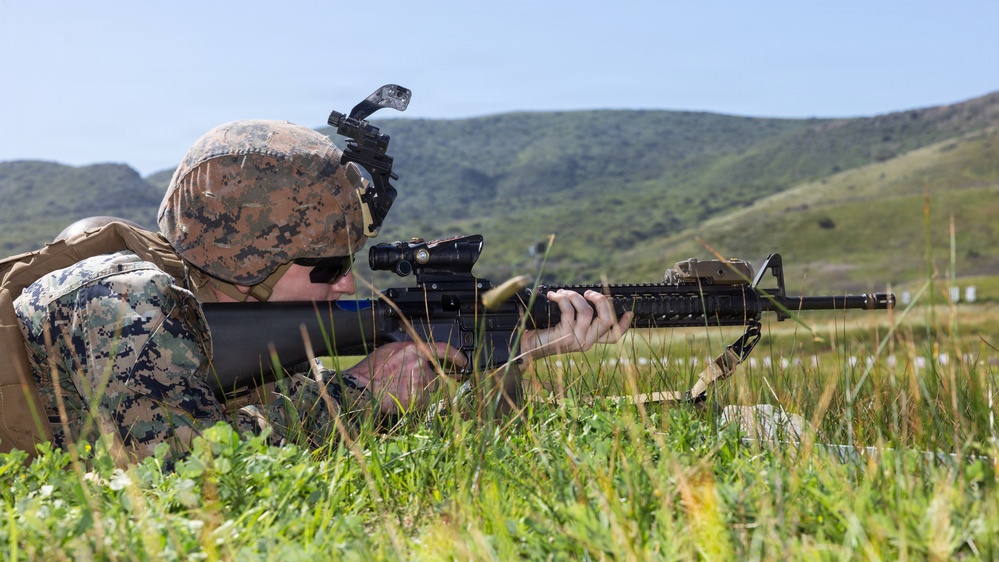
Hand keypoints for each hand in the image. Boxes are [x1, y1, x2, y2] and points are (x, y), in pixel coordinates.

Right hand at [345, 341, 466, 413]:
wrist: (361, 389)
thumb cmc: (370, 371)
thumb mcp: (390, 351)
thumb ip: (409, 352)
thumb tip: (420, 357)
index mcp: (413, 349)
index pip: (442, 349)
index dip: (456, 356)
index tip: (463, 361)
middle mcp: (420, 364)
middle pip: (435, 376)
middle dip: (426, 382)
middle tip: (407, 384)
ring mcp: (420, 382)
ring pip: (429, 391)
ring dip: (420, 393)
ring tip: (399, 391)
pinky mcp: (418, 399)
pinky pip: (423, 404)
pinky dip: (415, 404)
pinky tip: (400, 400)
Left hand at [520, 289, 631, 359]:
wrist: (525, 345)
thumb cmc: (543, 331)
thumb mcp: (565, 323)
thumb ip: (578, 315)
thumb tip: (586, 295)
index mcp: (589, 340)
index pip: (613, 336)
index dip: (623, 324)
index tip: (628, 312)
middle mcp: (586, 342)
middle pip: (606, 319)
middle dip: (600, 300)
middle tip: (588, 293)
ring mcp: (577, 340)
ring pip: (587, 311)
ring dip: (574, 296)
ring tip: (563, 293)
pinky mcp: (565, 335)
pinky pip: (569, 310)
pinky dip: (562, 298)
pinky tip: (553, 296)